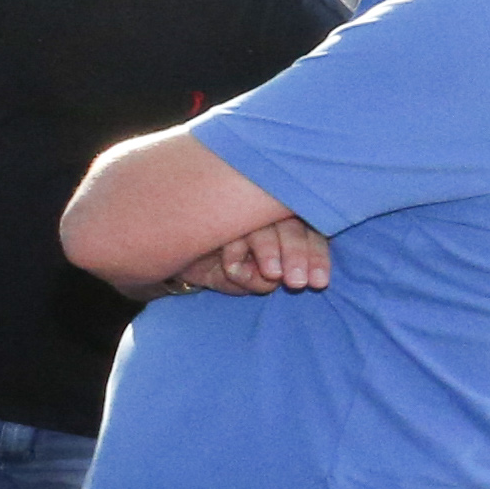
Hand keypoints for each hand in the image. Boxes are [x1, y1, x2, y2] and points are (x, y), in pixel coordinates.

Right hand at [176, 214, 332, 295]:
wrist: (171, 252)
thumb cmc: (218, 264)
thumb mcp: (245, 278)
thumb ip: (261, 279)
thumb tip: (272, 280)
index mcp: (282, 221)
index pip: (310, 234)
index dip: (317, 257)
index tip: (317, 283)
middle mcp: (263, 209)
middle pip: (291, 224)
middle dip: (297, 254)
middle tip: (296, 283)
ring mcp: (239, 205)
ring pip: (263, 222)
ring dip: (270, 249)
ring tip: (272, 274)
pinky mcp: (214, 208)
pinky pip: (230, 228)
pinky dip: (235, 250)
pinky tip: (231, 267)